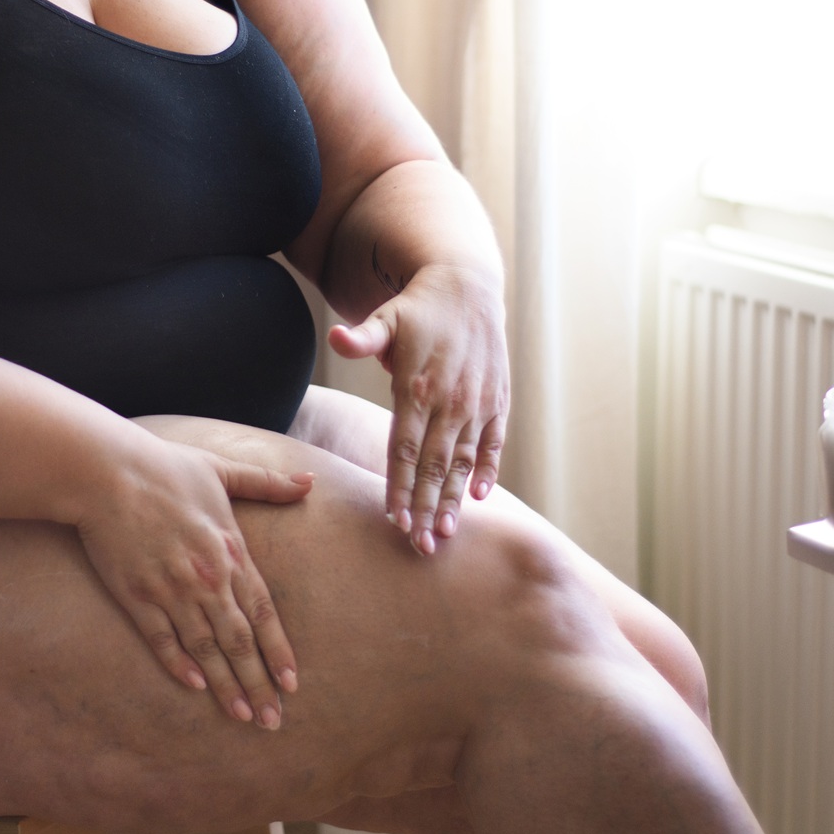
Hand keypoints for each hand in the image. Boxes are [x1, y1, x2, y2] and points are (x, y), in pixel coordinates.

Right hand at [74, 434, 311, 727]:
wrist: (106, 472)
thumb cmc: (166, 467)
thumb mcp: (223, 469)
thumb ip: (268, 482)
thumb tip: (310, 481)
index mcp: (231, 550)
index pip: (263, 611)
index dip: (278, 650)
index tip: (292, 683)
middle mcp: (207, 577)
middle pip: (239, 640)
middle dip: (258, 683)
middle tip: (273, 720)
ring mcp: (171, 590)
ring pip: (205, 648)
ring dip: (225, 685)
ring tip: (241, 715)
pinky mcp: (137, 596)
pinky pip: (163, 640)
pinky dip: (179, 665)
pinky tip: (195, 688)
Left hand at [328, 262, 508, 555]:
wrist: (467, 286)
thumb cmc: (418, 309)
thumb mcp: (386, 318)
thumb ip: (363, 337)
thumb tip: (336, 337)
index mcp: (418, 388)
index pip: (405, 449)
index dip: (400, 486)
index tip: (395, 520)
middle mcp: (450, 401)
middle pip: (434, 466)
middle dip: (427, 508)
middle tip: (420, 547)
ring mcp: (477, 403)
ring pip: (464, 462)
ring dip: (455, 499)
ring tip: (447, 534)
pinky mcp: (497, 401)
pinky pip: (494, 443)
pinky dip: (488, 470)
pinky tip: (480, 497)